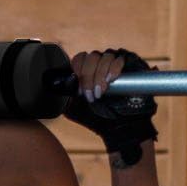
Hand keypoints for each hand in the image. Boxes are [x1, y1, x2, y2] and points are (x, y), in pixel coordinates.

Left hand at [62, 48, 157, 167]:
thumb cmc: (97, 118)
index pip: (78, 59)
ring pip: (104, 57)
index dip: (77, 72)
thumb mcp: (74, 109)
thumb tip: (58, 84)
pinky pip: (119, 59)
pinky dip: (113, 69)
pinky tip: (111, 80)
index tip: (79, 91)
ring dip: (100, 75)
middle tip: (91, 96)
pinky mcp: (129, 65)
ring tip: (102, 92)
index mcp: (86, 71)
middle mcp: (99, 64)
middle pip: (90, 57)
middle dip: (88, 77)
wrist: (119, 128)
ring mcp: (114, 63)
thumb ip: (64, 96)